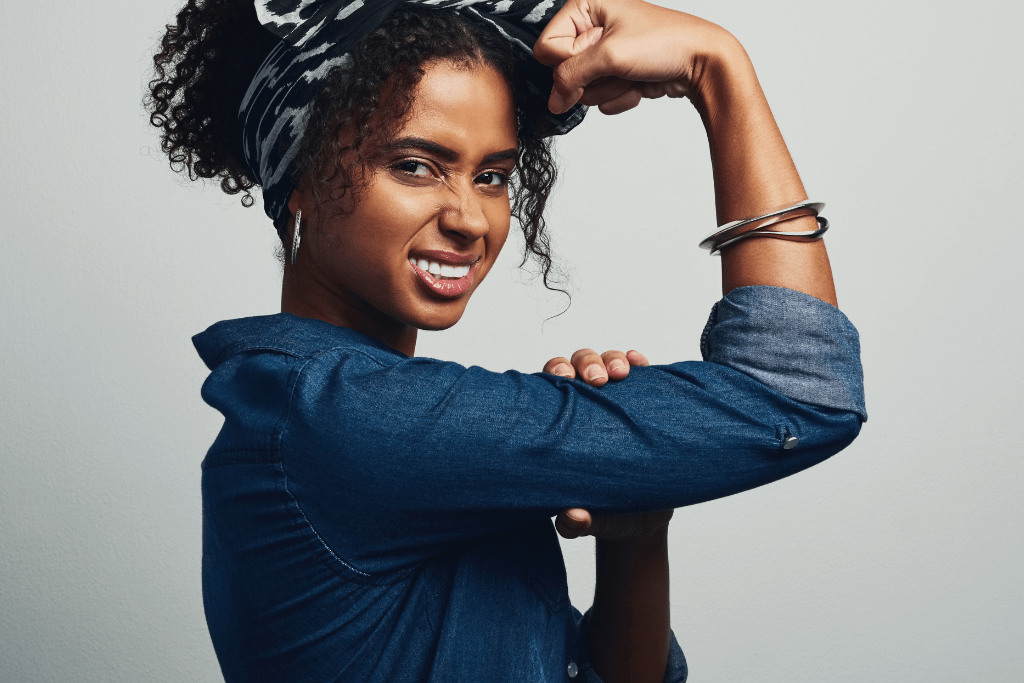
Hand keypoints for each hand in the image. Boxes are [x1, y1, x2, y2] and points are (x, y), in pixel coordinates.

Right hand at [533, 0, 737, 114]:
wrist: (702, 62)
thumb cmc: (665, 43)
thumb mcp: (610, 56)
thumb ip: (571, 77)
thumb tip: (553, 101)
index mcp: (586, 6)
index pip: (549, 47)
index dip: (568, 61)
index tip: (595, 59)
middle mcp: (593, 26)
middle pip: (565, 71)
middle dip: (594, 77)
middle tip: (619, 67)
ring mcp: (606, 52)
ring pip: (584, 88)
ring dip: (610, 88)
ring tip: (633, 73)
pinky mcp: (618, 73)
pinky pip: (602, 97)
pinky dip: (621, 96)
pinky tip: (640, 83)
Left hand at [542, 347, 667, 541]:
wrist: (645, 517)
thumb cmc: (607, 513)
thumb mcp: (593, 521)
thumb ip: (578, 523)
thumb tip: (571, 517)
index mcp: (561, 423)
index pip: (550, 386)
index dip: (553, 373)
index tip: (563, 378)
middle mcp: (587, 404)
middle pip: (578, 365)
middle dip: (585, 363)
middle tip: (597, 379)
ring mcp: (617, 400)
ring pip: (608, 363)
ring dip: (614, 359)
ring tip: (621, 373)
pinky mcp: (645, 401)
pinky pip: (642, 373)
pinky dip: (639, 362)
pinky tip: (641, 363)